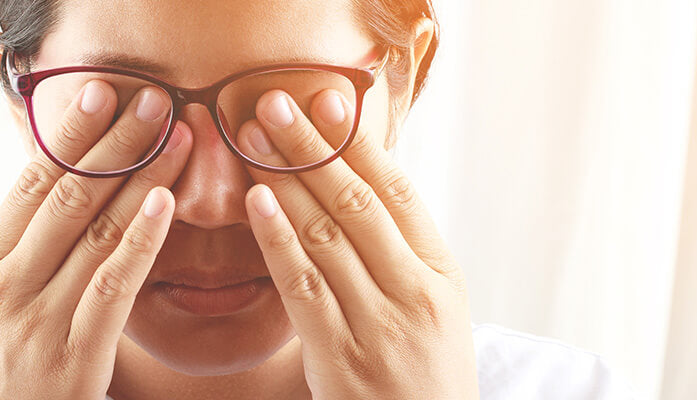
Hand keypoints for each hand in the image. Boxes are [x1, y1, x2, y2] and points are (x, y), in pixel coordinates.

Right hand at [0, 81, 190, 398]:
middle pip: (69, 194)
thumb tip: (62, 187)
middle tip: (155, 100)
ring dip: (142, 176)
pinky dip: (140, 239)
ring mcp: (39, 318)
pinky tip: (166, 203)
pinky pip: (113, 285)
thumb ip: (23, 247)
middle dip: (115, 141)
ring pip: (97, 230)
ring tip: (178, 135)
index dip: (71, 132)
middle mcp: (6, 282)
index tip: (103, 91)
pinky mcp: (76, 354)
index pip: (31, 181)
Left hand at [240, 89, 478, 398]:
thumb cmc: (428, 371)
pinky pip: (304, 287)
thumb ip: (404, 253)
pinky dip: (279, 240)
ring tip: (255, 138)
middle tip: (274, 104)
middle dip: (312, 147)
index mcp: (441, 273)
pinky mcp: (340, 356)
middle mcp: (415, 291)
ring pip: (327, 236)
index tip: (326, 102)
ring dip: (286, 180)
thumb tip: (359, 187)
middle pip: (357, 203)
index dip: (357, 144)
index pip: (398, 192)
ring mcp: (379, 324)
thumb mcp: (437, 307)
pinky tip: (258, 203)